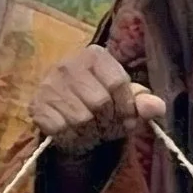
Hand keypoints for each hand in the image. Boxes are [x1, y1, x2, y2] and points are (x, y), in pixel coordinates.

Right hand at [27, 45, 166, 154]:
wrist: (67, 118)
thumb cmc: (103, 108)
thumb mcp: (126, 102)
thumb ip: (144, 102)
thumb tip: (156, 107)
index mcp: (95, 55)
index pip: (118, 83)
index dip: (126, 107)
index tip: (126, 118)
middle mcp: (68, 64)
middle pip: (99, 102)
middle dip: (107, 121)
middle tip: (105, 125)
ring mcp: (49, 84)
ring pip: (80, 118)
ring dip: (89, 132)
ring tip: (90, 129)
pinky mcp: (36, 106)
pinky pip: (61, 129)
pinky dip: (71, 137)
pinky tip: (72, 132)